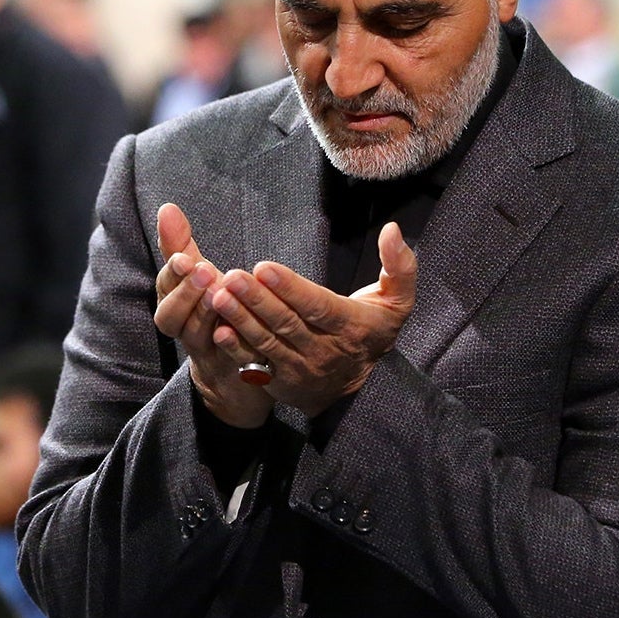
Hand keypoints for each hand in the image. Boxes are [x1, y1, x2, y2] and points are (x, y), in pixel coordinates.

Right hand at [154, 203, 273, 427]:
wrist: (234, 374)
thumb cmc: (215, 314)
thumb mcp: (198, 278)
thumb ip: (181, 246)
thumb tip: (166, 208)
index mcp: (176, 304)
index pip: (164, 287)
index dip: (172, 274)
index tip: (185, 257)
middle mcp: (183, 329)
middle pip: (170, 317)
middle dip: (184, 293)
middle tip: (202, 270)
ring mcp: (205, 351)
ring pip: (194, 336)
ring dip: (203, 314)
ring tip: (219, 292)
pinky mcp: (228, 369)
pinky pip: (226, 358)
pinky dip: (230, 343)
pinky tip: (237, 328)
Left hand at [204, 222, 417, 417]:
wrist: (360, 388)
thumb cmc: (373, 330)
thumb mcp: (396, 302)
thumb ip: (400, 266)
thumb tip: (392, 229)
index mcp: (351, 327)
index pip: (318, 307)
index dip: (291, 289)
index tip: (264, 267)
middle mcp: (325, 351)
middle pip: (287, 323)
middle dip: (257, 300)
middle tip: (231, 277)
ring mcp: (300, 369)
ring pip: (267, 342)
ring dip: (240, 319)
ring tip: (218, 295)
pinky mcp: (280, 383)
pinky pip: (255, 365)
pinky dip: (236, 350)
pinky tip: (219, 330)